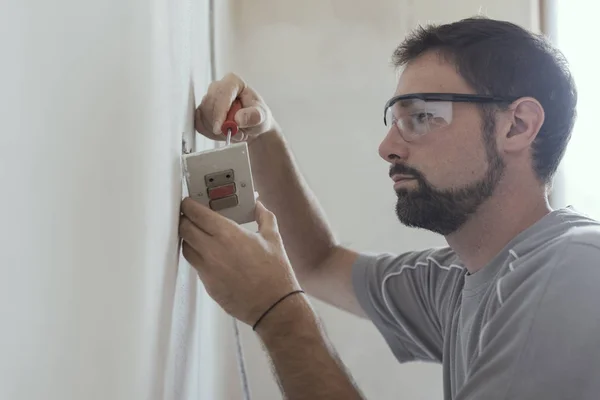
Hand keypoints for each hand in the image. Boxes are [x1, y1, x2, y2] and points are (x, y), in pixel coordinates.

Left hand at [179, 197, 300, 325]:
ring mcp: (207, 269)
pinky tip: (208, 254)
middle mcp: (213, 250)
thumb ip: (264, 216)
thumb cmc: (275, 272)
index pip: (197, 213)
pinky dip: (197, 256)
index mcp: (228, 234)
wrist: (274, 305)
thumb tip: (258, 205)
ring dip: (188, 238)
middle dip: (185, 220)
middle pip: (185, 229)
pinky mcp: (207, 284)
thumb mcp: (273, 238)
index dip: (189, 205)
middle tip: (190, 216)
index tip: (189, 202)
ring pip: (186, 247)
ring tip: (197, 234)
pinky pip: (195, 265)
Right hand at [195, 72, 277, 142]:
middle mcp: (218, 87)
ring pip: (203, 116)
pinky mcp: (202, 111)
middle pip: (208, 104)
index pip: (221, 93)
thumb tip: (238, 118)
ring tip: (234, 132)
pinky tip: (223, 133)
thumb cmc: (257, 116)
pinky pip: (199, 124)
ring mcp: (208, 99)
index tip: (220, 127)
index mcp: (233, 82)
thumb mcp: (262, 116)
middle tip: (237, 133)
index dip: (219, 111)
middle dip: (220, 123)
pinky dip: (211, 133)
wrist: (252, 125)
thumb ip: (253, 116)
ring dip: (218, 130)